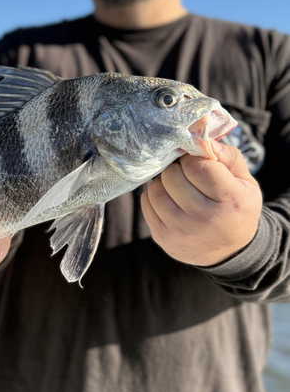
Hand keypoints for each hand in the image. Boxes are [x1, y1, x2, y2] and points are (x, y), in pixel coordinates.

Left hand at [140, 142, 262, 266]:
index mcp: (230, 200)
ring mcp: (181, 230)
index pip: (197, 166)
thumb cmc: (236, 208)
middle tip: (185, 173)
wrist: (229, 251)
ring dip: (163, 181)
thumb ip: (228, 157)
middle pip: (173, 176)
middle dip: (177, 168)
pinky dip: (154, 195)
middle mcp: (205, 219)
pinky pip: (146, 203)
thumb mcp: (245, 182)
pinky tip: (169, 198)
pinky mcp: (163, 237)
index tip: (196, 161)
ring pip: (155, 189)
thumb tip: (203, 139)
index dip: (193, 158)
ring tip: (176, 184)